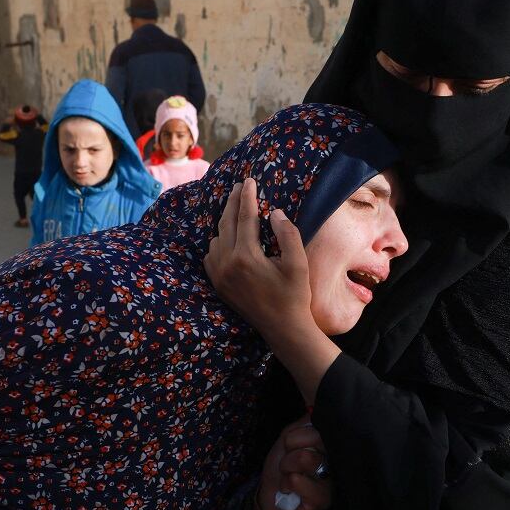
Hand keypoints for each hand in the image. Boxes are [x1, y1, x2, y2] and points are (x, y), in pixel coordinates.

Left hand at [205, 178, 313, 339]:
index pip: (245, 218)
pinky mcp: (217, 284)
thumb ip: (287, 235)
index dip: (248, 197)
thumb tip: (274, 213)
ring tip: (237, 211)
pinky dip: (219, 242)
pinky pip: (211, 255)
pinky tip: (229, 238)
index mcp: (246, 257)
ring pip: (217, 238)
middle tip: (240, 186)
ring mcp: (219, 275)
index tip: (250, 181)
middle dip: (233, 202)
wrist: (282, 328)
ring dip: (226, 222)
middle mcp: (227, 264)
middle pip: (227, 223)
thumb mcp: (298, 264)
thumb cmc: (294, 295)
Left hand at [255, 415, 332, 509]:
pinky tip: (289, 490)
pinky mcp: (324, 500)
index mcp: (332, 444)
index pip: (322, 424)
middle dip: (290, 450)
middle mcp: (339, 461)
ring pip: (306, 458)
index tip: (291, 446)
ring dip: (286, 466)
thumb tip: (317, 409)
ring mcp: (334, 481)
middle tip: (289, 463)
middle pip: (316, 438)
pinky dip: (286, 483)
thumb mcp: (290, 436)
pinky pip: (298, 480)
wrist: (269, 497)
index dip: (297, 435)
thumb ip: (306, 423)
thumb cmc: (281, 466)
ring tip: (288, 475)